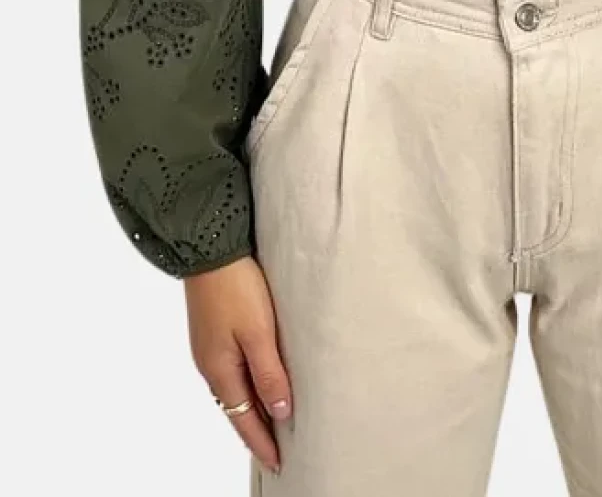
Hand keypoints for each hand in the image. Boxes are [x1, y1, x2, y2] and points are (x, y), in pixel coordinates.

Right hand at [184, 255, 291, 476]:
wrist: (209, 249)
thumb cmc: (236, 287)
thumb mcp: (258, 333)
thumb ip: (269, 374)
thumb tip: (279, 413)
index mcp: (220, 371)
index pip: (244, 419)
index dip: (262, 442)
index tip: (279, 463)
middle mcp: (210, 364)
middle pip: (236, 408)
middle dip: (256, 430)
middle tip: (277, 450)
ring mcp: (209, 347)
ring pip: (233, 389)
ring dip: (251, 407)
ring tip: (271, 422)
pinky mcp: (213, 329)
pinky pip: (231, 370)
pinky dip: (245, 385)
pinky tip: (256, 381)